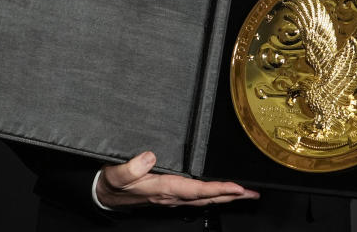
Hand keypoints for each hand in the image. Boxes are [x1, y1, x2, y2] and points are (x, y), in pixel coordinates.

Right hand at [96, 151, 258, 208]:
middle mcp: (170, 195)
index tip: (236, 187)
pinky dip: (211, 195)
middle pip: (206, 197)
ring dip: (224, 196)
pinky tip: (218, 193)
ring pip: (203, 198)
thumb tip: (151, 156)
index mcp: (162, 188)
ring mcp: (171, 197)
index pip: (196, 190)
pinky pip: (196, 197)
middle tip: (252, 194)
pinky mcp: (169, 194)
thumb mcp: (117, 173)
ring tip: (243, 194)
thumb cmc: (112, 182)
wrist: (104, 194)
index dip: (217, 189)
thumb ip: (132, 166)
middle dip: (230, 196)